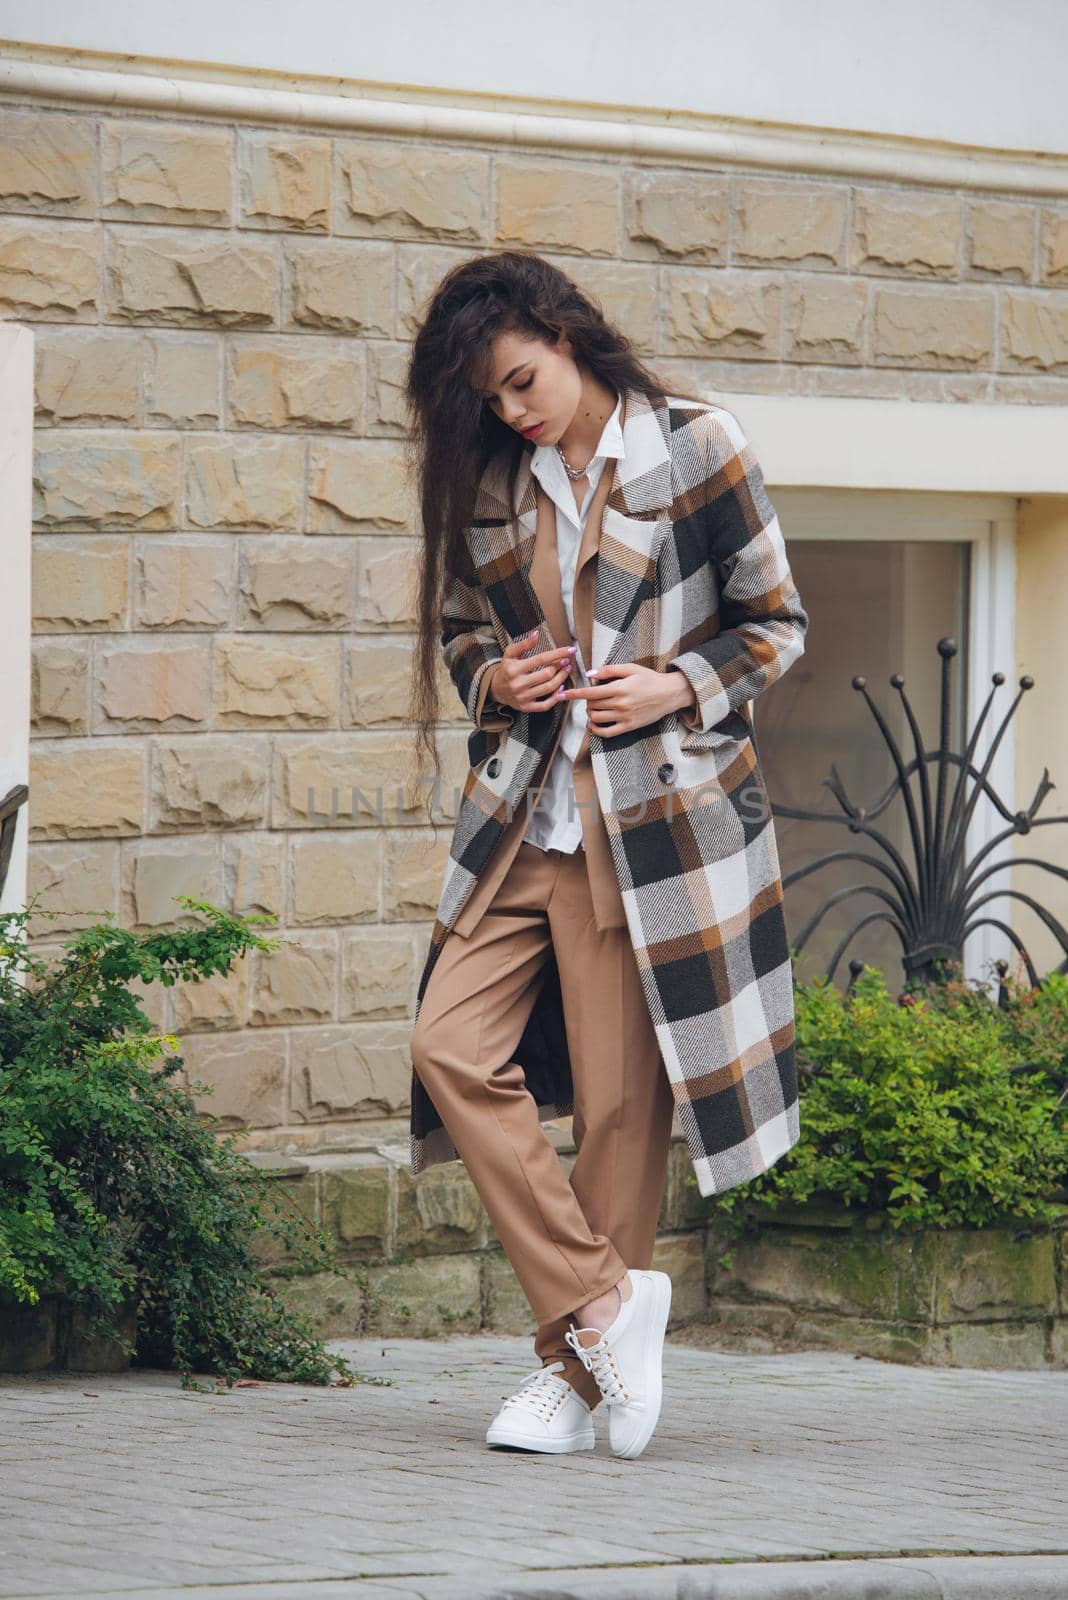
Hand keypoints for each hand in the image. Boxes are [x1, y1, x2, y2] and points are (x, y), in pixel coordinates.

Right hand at [488, 630, 577, 712]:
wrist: (496, 689)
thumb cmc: (507, 669)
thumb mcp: (510, 654)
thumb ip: (524, 644)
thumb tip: (536, 634)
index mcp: (514, 669)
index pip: (541, 659)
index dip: (558, 654)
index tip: (570, 650)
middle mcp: (518, 684)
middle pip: (547, 674)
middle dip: (560, 666)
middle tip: (567, 661)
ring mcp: (522, 697)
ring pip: (549, 688)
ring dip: (561, 678)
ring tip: (566, 671)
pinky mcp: (526, 707)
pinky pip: (545, 705)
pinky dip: (556, 698)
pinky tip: (561, 689)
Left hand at [560, 662, 695, 735]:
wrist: (669, 694)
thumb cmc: (649, 679)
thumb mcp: (630, 669)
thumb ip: (608, 670)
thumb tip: (589, 674)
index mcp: (619, 688)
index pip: (590, 692)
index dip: (574, 694)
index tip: (563, 694)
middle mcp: (620, 704)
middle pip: (592, 705)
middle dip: (585, 701)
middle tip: (590, 696)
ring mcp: (624, 717)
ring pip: (597, 718)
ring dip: (590, 713)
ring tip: (594, 707)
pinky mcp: (629, 726)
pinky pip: (607, 732)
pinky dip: (596, 729)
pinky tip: (593, 724)